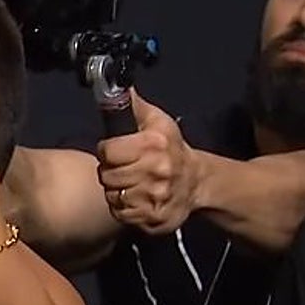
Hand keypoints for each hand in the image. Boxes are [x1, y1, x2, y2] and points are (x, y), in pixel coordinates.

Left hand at [95, 91, 196, 233]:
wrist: (197, 183)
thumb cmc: (171, 149)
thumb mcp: (158, 122)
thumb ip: (135, 107)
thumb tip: (119, 86)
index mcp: (154, 145)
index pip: (108, 151)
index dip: (107, 151)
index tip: (115, 151)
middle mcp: (156, 172)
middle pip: (107, 175)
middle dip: (111, 171)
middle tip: (124, 169)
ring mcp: (155, 197)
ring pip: (112, 196)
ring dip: (117, 190)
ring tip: (131, 183)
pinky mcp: (153, 218)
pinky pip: (121, 214)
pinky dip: (124, 208)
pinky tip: (136, 198)